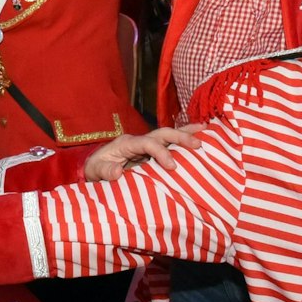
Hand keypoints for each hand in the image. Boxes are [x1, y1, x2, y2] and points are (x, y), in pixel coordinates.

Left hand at [83, 125, 202, 180]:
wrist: (95, 166)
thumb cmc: (96, 169)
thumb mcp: (96, 171)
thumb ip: (105, 170)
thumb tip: (117, 171)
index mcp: (127, 143)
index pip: (147, 143)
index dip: (161, 152)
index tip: (172, 166)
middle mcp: (140, 140)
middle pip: (162, 133)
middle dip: (180, 137)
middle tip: (197, 146)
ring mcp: (147, 143)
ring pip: (169, 134)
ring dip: (187, 132)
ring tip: (207, 130)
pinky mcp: (152, 151)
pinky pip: (170, 143)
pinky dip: (184, 139)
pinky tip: (200, 138)